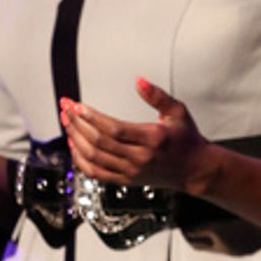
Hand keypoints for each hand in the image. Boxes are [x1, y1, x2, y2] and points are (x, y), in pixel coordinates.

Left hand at [60, 77, 207, 191]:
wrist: (195, 169)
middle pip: (100, 142)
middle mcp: (141, 158)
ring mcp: (131, 172)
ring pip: (94, 158)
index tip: (77, 105)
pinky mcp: (126, 180)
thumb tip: (138, 80)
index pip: (114, 129)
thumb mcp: (177, 112)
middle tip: (66, 108)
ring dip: (76, 139)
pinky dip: (81, 160)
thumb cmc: (186, 139)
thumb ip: (157, 95)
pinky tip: (74, 145)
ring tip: (67, 122)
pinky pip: (96, 173)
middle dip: (78, 123)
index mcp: (153, 139)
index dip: (91, 117)